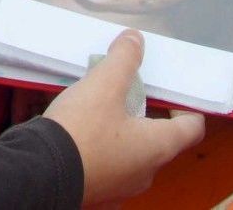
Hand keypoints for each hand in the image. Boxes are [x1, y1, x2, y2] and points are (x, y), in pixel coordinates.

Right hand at [44, 31, 204, 205]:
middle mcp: (146, 172)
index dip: (187, 107)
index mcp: (158, 147)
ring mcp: (121, 188)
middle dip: (148, 115)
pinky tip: (82, 134)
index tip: (171, 92)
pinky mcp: (98, 193)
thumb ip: (123, 59)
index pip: (192, 128)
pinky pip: (108, 167)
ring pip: (132, 155)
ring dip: (123, 133)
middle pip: (160, 140)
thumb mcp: (103, 85)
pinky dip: (102, 150)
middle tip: (130, 92)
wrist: (40, 174)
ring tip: (101, 110)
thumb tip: (135, 39)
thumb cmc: (82, 131)